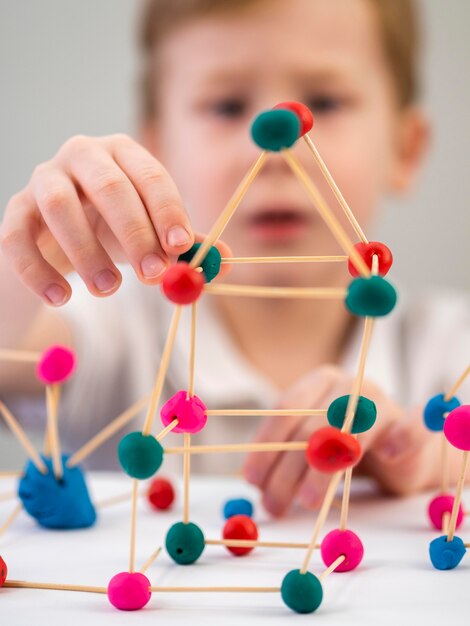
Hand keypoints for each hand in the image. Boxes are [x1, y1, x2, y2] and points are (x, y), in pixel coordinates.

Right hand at [0, 134, 229, 304]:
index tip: (179, 248)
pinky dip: (38, 271)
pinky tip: (60, 299)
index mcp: (123, 154)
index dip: (167, 211)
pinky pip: (17, 237)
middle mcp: (82, 156)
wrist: (58, 240)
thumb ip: (183, 247)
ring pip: (60, 207)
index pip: (150, 175)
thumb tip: (224, 262)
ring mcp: (43, 180)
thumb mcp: (150, 235)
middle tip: (152, 273)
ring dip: (87, 252)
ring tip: (108, 289)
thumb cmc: (111, 231)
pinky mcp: (15, 211)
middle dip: (134, 232)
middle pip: (109, 186)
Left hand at [242, 365, 435, 515]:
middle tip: (274, 504)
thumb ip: (286, 459)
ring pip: (349, 434)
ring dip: (324, 471)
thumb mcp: (313, 451)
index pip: (286, 409)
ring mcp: (381, 401)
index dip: (266, 445)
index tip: (252, 480)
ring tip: (308, 502)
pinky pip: (410, 427)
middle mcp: (348, 386)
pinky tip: (387, 456)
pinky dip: (400, 438)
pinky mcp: (410, 422)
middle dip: (287, 470)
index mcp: (319, 383)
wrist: (404, 454)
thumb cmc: (349, 450)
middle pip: (312, 427)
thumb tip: (254, 484)